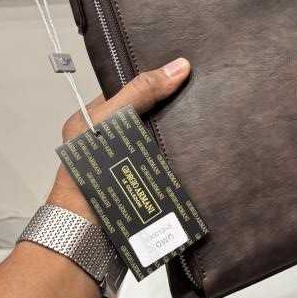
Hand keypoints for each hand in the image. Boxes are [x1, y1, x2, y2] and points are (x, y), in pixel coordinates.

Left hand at [47, 58, 190, 222]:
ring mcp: (130, 162)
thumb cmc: (87, 173)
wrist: (88, 230)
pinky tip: (200, 150)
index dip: (154, 81)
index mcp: (95, 120)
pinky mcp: (146, 183)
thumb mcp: (110, 120)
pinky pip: (169, 165)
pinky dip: (183, 160)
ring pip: (161, 141)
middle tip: (202, 94)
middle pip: (149, 116)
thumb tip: (179, 67)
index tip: (185, 71)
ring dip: (181, 139)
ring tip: (209, 119)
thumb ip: (140, 93)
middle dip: (172, 110)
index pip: (130, 92)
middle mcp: (112, 140)